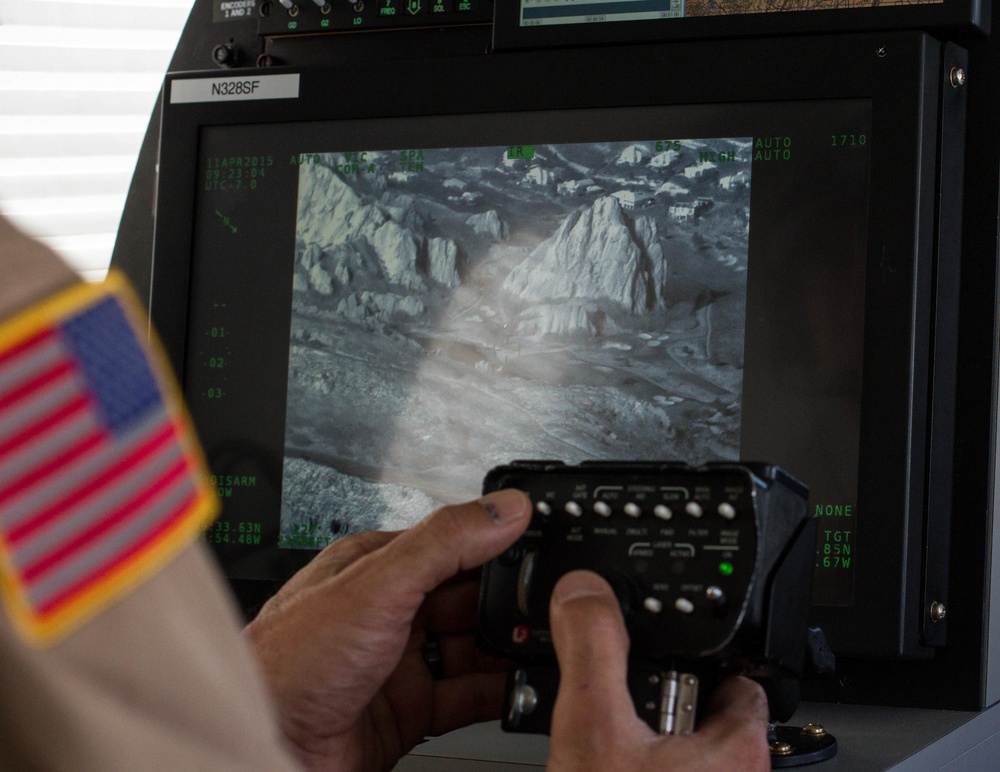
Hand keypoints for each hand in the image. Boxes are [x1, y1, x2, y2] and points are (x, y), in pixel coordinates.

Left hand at [246, 489, 531, 771]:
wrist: (266, 747)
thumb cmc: (287, 664)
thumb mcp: (376, 585)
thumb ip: (443, 543)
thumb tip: (502, 508)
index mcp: (373, 567)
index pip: (448, 545)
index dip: (493, 547)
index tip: (537, 549)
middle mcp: (386, 612)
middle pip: (465, 598)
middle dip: (506, 603)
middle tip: (544, 606)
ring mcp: (398, 663)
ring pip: (470, 648)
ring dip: (505, 648)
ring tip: (539, 646)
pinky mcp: (408, 712)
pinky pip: (466, 696)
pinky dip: (497, 693)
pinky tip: (517, 687)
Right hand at [546, 570, 770, 771]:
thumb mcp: (592, 731)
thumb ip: (591, 651)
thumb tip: (583, 592)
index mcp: (736, 752)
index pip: (740, 675)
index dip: (706, 650)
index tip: (677, 633)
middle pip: (705, 708)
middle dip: (662, 690)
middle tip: (622, 688)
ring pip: (678, 746)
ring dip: (641, 728)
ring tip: (602, 728)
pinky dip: (629, 761)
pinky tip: (596, 767)